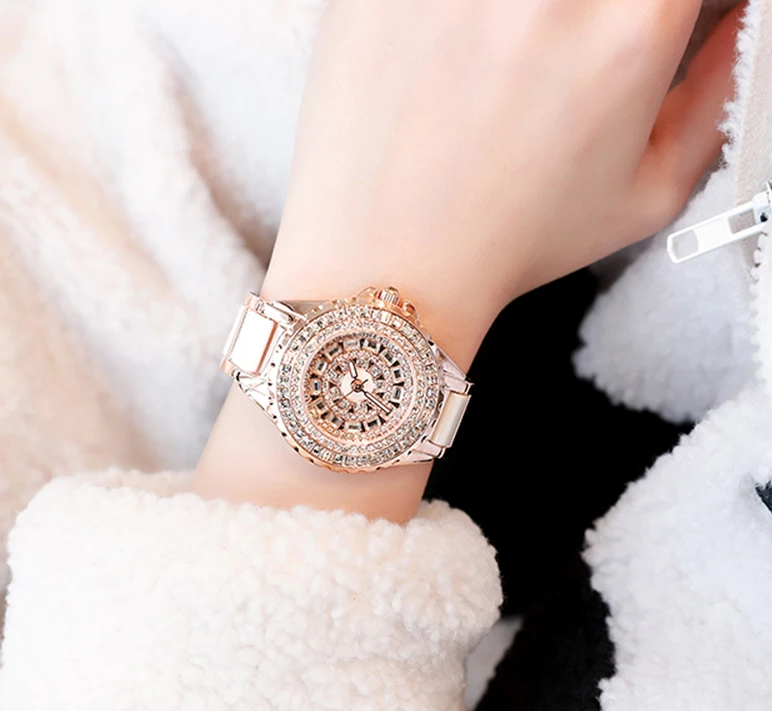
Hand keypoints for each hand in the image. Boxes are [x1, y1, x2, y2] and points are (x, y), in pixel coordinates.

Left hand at [265, 0, 744, 367]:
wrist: (391, 268)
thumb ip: (717, 95)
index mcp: (629, 28)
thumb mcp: (645, 196)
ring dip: (514, 19)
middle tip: (555, 56)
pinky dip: (451, 19)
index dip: (660, 8)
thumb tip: (737, 21)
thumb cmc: (509, 243)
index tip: (637, 30)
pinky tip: (446, 58)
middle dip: (584, 18)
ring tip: (496, 62)